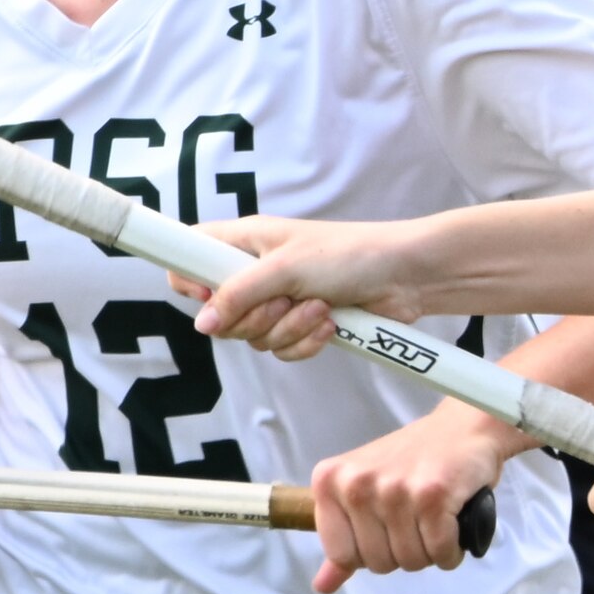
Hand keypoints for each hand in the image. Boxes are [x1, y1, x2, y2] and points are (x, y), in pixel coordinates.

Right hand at [186, 217, 422, 360]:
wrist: (403, 276)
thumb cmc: (347, 254)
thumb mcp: (285, 268)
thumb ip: (237, 294)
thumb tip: (203, 324)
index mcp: (246, 242)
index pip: (192, 257)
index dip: (191, 281)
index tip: (209, 297)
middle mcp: (257, 271)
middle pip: (222, 313)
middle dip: (254, 317)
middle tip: (283, 301)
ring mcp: (280, 300)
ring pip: (255, 336)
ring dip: (288, 329)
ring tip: (319, 307)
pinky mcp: (302, 325)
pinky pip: (282, 350)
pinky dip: (305, 342)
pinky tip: (330, 324)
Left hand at [299, 405, 514, 593]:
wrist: (464, 428)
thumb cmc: (413, 460)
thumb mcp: (365, 492)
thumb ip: (342, 540)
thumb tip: (322, 585)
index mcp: (330, 481)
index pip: (342, 555)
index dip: (371, 552)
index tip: (387, 528)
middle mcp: (357, 483)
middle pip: (378, 563)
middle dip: (404, 553)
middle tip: (417, 520)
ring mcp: (394, 489)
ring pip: (411, 561)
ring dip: (431, 552)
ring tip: (435, 520)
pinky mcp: (433, 495)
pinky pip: (440, 552)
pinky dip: (452, 551)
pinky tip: (453, 525)